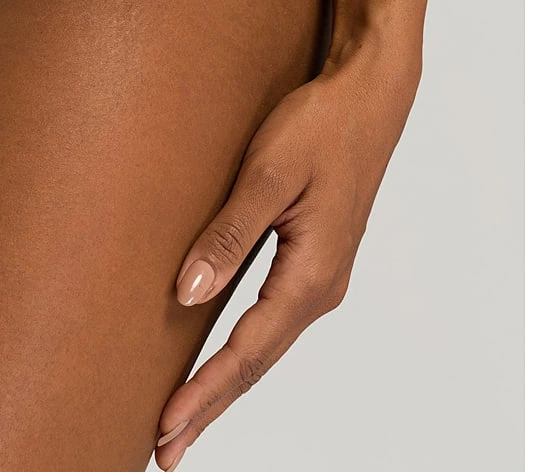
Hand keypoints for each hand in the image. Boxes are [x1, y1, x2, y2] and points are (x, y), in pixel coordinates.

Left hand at [154, 43, 421, 470]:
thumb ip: (228, 236)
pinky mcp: (314, 258)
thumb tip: (188, 294)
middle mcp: (320, 286)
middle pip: (258, 361)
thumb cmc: (322, 128)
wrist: (369, 98)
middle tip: (167, 448)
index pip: (247, 351)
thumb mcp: (267, 176)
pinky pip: (274, 319)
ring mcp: (321, 275)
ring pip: (266, 344)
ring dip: (227, 381)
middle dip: (211, 404)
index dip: (204, 392)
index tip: (166, 427)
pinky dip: (244, 349)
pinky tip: (225, 355)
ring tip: (188, 414)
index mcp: (311, 274)